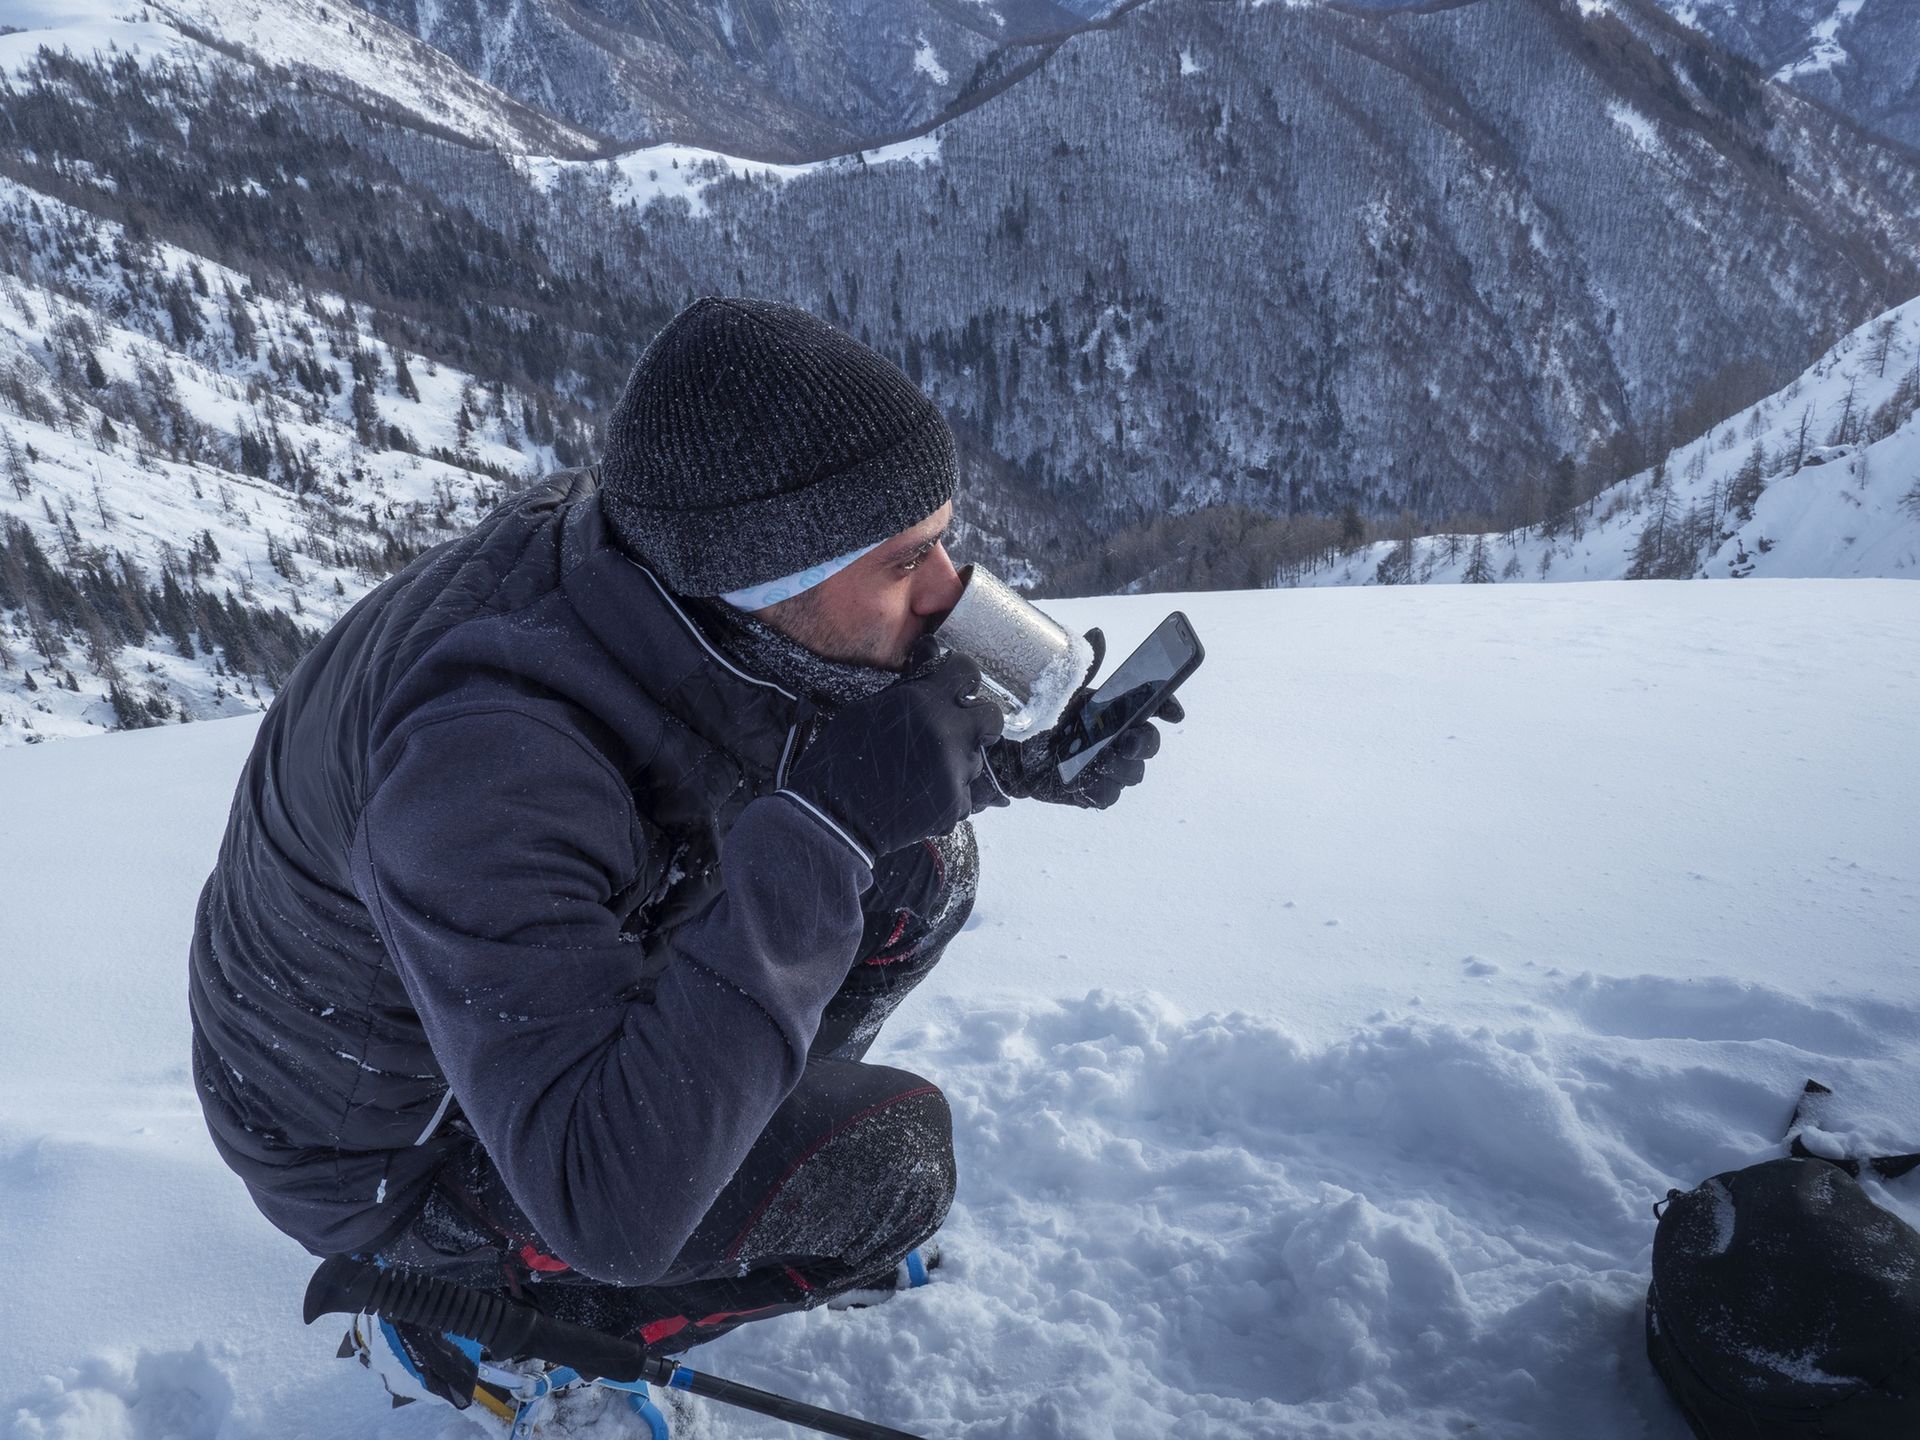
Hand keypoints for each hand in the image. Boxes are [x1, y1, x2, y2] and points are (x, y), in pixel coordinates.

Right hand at [785, 638, 1005, 858]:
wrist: (834, 817)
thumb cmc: (840, 758)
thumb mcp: (866, 710)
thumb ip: (908, 689)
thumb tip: (930, 655)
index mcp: (923, 703)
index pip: (967, 672)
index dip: (961, 677)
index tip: (954, 686)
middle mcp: (947, 734)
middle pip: (991, 717)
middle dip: (978, 721)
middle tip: (957, 730)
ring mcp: (955, 772)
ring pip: (976, 759)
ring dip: (957, 762)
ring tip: (923, 772)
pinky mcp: (955, 805)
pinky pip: (965, 794)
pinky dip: (949, 795)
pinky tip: (921, 796)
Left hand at [982, 628, 1183, 810]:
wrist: (1012, 754)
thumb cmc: (1042, 718)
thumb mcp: (1061, 690)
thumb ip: (1083, 668)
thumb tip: (1098, 634)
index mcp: (1117, 712)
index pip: (1154, 708)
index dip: (1168, 708)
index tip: (1173, 714)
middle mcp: (1118, 740)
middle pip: (1149, 744)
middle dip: (1143, 743)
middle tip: (1124, 740)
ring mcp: (1108, 768)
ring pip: (1132, 773)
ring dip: (1117, 768)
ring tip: (1095, 760)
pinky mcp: (1093, 791)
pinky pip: (1108, 796)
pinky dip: (1097, 789)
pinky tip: (1080, 780)